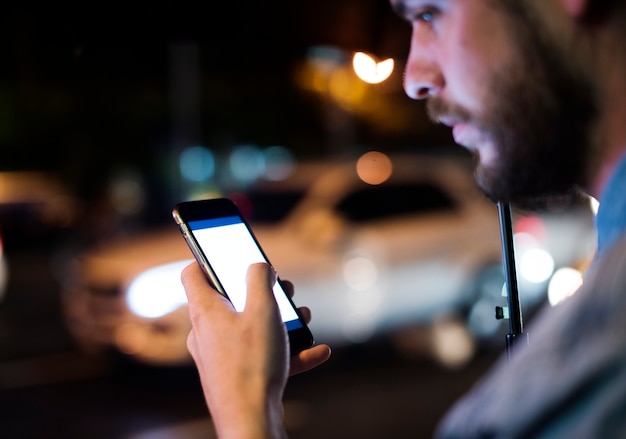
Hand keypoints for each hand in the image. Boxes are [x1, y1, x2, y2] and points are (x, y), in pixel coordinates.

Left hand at [181, 262, 330, 437]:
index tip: (228, 251)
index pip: (193, 273)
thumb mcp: (263, 310)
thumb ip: (261, 279)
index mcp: (205, 311)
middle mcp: (206, 333)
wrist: (250, 419)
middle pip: (229, 299)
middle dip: (261, 291)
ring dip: (278, 320)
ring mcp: (220, 356)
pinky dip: (287, 350)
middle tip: (283, 288)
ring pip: (249, 327)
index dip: (207, 257)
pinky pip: (262, 355)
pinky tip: (317, 351)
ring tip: (304, 317)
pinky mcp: (236, 375)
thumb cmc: (252, 363)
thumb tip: (259, 265)